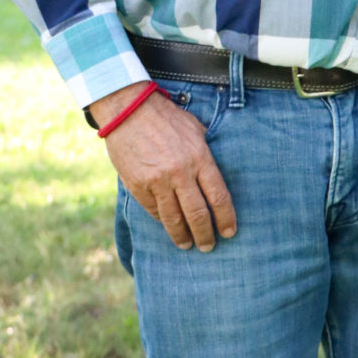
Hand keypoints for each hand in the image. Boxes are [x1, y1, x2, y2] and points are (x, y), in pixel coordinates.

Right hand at [89, 84, 237, 250]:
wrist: (128, 110)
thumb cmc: (166, 118)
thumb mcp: (195, 129)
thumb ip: (206, 153)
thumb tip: (214, 174)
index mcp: (200, 158)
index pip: (219, 197)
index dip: (226, 219)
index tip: (229, 232)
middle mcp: (180, 173)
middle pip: (198, 214)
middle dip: (205, 235)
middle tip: (209, 246)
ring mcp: (157, 181)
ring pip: (173, 219)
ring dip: (182, 236)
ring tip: (187, 245)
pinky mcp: (137, 185)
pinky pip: (153, 210)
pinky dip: (162, 221)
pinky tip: (168, 226)